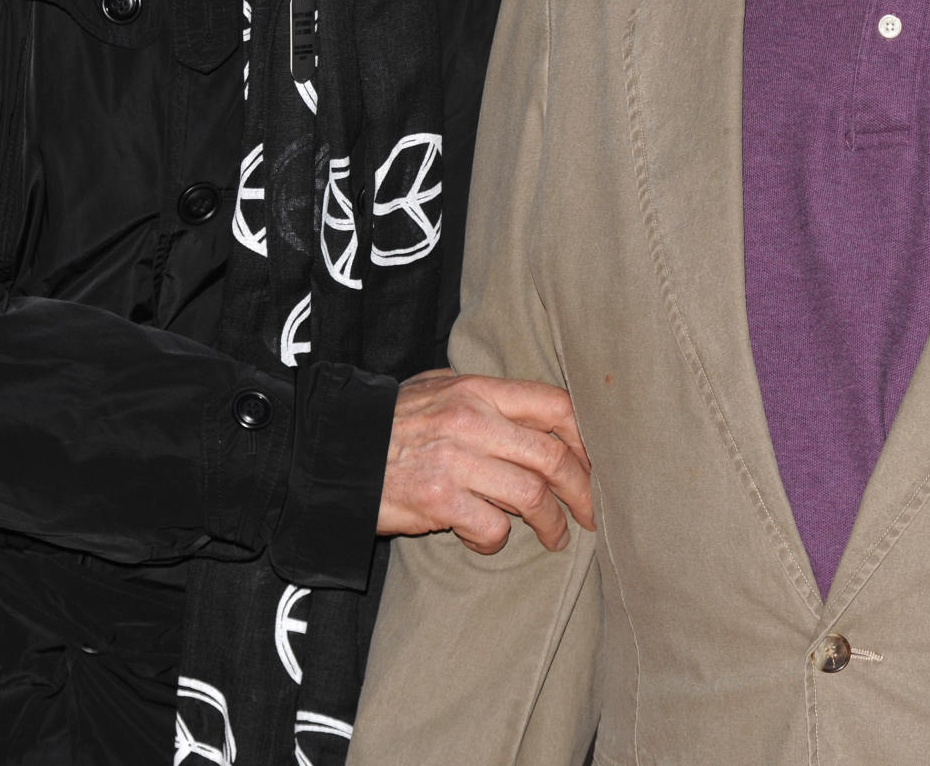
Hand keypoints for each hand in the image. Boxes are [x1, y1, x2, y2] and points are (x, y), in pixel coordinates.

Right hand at [377, 370, 593, 553]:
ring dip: (552, 523)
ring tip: (555, 537)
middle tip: (592, 513)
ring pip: (531, 495)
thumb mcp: (436, 388)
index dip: (585, 436)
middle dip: (583, 490)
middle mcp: (472, 421)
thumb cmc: (390, 421)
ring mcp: (456, 461)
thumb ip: (482, 395)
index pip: (554, 404)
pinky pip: (492, 527)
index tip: (595, 462)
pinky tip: (488, 541)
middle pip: (552, 455)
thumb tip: (531, 408)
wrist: (333, 450)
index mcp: (478, 390)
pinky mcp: (439, 500)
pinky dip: (497, 541)